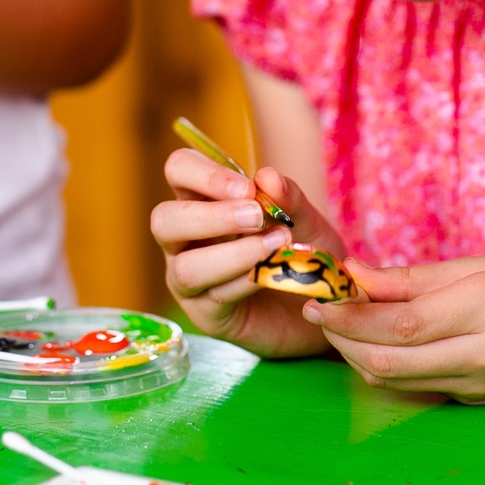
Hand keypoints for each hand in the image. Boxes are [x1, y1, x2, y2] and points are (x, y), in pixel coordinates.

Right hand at [151, 153, 342, 356]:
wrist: (320, 299)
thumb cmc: (300, 250)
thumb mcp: (304, 218)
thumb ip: (287, 197)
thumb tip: (266, 177)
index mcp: (202, 200)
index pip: (179, 170)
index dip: (205, 174)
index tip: (247, 189)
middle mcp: (185, 238)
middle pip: (164, 220)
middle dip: (211, 217)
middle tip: (256, 216)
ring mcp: (190, 279)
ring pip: (185, 267)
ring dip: (233, 254)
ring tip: (275, 245)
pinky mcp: (206, 314)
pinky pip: (214, 297)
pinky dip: (246, 282)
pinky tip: (272, 274)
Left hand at [305, 253, 484, 403]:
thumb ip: (417, 278)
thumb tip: (356, 275)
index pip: (400, 324)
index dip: (349, 316)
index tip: (317, 299)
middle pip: (387, 360)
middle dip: (342, 338)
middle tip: (319, 310)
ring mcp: (482, 387)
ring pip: (395, 379)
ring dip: (357, 354)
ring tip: (339, 321)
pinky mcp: (477, 403)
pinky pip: (417, 385)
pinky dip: (387, 363)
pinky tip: (376, 339)